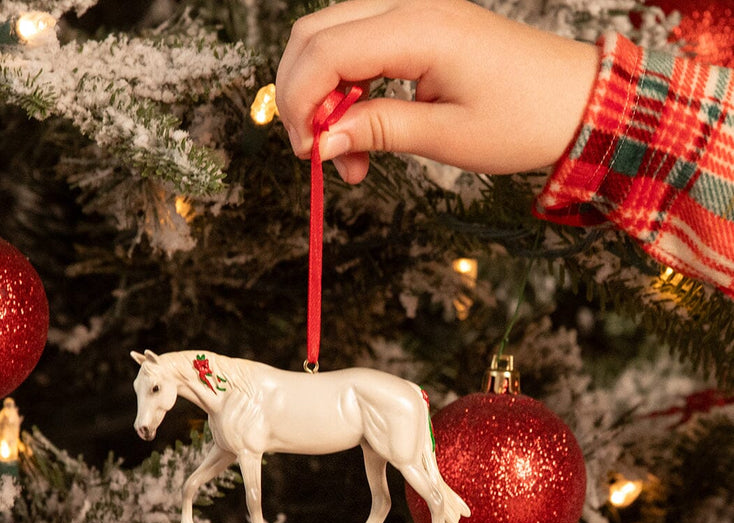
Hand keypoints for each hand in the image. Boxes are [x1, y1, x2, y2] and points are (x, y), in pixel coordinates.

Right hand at [276, 0, 598, 182]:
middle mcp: (410, 8)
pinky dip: (347, 87)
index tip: (308, 153)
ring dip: (323, 95)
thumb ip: (377, 130)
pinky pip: (360, 47)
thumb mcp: (446, 137)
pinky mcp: (419, 27)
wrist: (578, 102)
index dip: (300, 103)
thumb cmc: (526, 118)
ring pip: (331, 39)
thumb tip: (323, 142)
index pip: (324, 52)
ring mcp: (414, 12)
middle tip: (318, 152)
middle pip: (314, 34)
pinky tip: (362, 127)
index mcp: (419, 30)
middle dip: (301, 96)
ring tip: (349, 153)